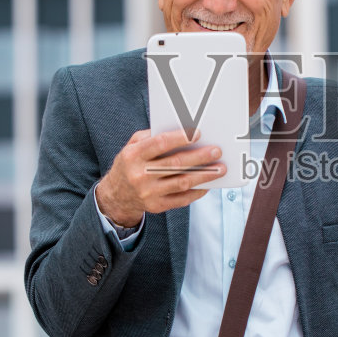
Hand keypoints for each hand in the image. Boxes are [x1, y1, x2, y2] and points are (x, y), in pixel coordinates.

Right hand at [95, 129, 221, 227]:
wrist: (117, 195)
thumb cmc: (130, 164)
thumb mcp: (132, 146)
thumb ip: (152, 136)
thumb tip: (180, 130)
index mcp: (134, 156)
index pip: (160, 144)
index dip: (180, 138)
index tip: (198, 133)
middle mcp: (140, 175)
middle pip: (175, 164)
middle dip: (200, 157)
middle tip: (216, 151)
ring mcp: (148, 193)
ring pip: (182, 183)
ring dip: (204, 175)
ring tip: (220, 168)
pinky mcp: (157, 206)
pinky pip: (182, 199)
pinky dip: (197, 192)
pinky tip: (208, 184)